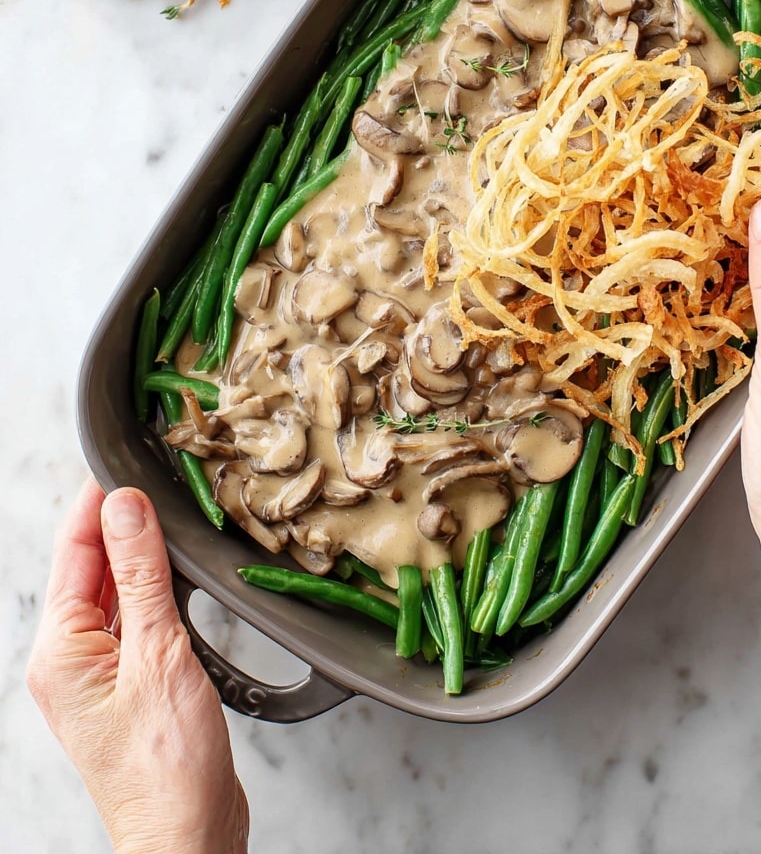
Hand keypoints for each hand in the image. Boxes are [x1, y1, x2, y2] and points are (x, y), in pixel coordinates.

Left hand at [27, 477, 248, 853]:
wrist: (187, 834)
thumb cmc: (166, 766)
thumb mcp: (157, 655)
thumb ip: (141, 576)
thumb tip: (125, 508)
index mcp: (59, 650)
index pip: (74, 549)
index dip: (98, 500)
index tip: (123, 459)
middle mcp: (68, 658)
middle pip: (90, 565)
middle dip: (121, 519)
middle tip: (159, 478)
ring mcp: (96, 672)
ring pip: (113, 589)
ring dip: (139, 552)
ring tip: (170, 514)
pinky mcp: (127, 682)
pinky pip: (133, 616)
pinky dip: (153, 587)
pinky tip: (176, 573)